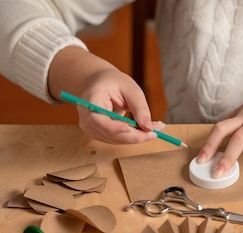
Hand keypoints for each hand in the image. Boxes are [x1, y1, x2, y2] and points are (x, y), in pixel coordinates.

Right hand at [48, 46, 162, 143]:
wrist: (99, 84)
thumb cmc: (113, 83)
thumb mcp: (130, 89)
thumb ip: (139, 108)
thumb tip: (148, 128)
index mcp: (90, 101)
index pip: (98, 119)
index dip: (113, 127)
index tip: (131, 128)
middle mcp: (87, 118)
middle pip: (110, 134)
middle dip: (134, 135)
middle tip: (155, 132)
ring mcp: (92, 129)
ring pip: (116, 140)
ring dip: (137, 137)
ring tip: (155, 128)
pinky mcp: (100, 134)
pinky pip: (118, 139)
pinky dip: (133, 136)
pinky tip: (146, 130)